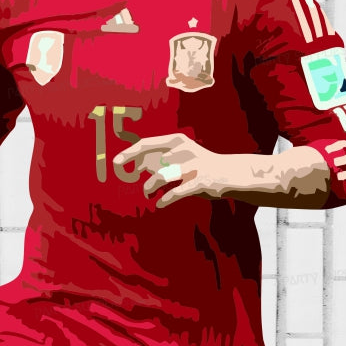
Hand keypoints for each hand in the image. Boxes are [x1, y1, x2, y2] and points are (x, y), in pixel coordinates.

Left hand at [111, 132, 253, 207]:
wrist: (230, 173)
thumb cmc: (200, 165)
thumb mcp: (181, 157)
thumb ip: (160, 160)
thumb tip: (137, 165)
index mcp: (177, 141)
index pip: (148, 143)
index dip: (130, 152)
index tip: (116, 162)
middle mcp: (183, 150)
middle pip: (152, 159)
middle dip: (137, 167)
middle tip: (129, 178)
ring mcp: (192, 166)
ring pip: (161, 177)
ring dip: (150, 187)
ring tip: (148, 194)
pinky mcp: (199, 183)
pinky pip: (175, 193)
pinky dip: (165, 200)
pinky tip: (160, 204)